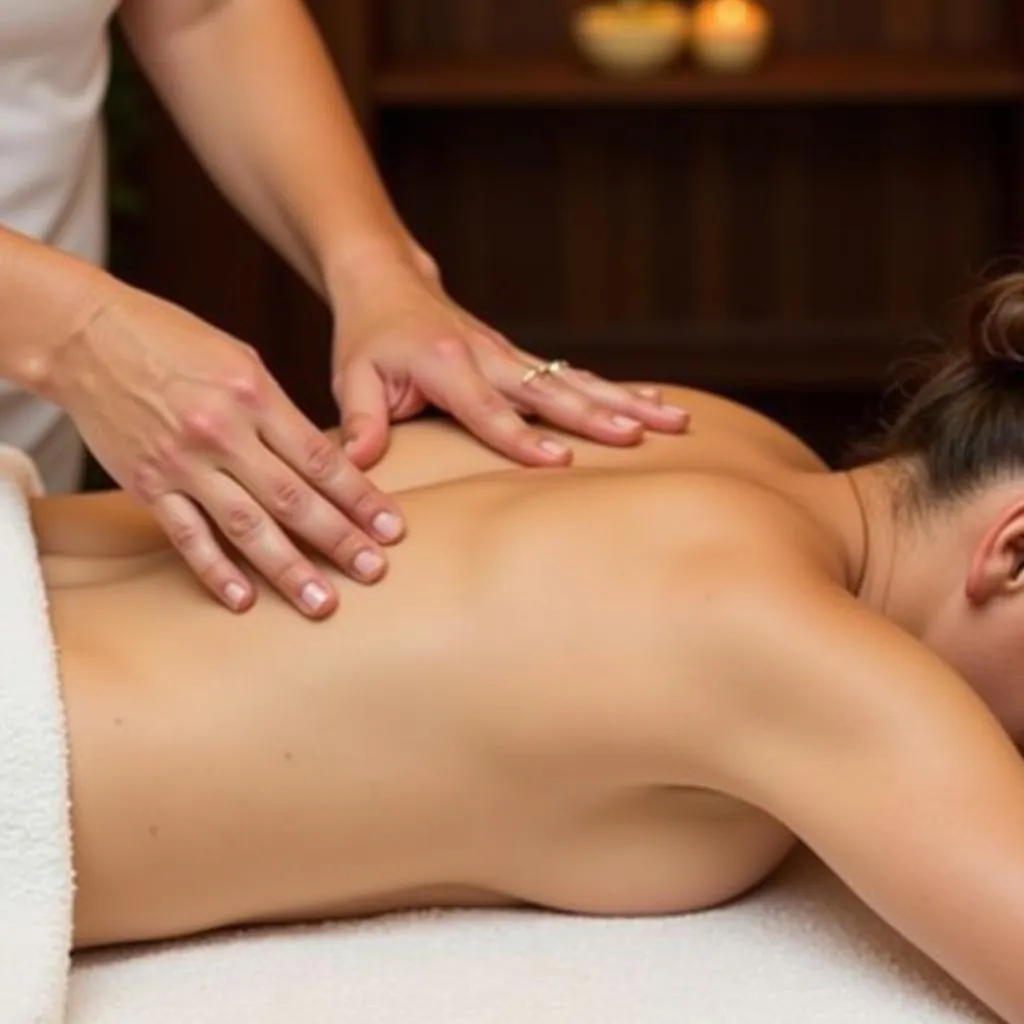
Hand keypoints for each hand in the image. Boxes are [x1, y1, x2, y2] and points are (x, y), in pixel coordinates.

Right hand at [55, 282, 404, 617]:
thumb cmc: (174, 342)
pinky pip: (187, 536)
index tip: (391, 528)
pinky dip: (216, 570)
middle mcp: (222, 432)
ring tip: (322, 601)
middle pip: (292, 497)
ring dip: (288, 567)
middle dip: (339, 538)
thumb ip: (280, 413)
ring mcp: (182, 462)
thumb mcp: (241, 361)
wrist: (87, 337)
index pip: (321, 459)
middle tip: (375, 571)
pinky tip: (244, 599)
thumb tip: (322, 463)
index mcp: (255, 396)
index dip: (360, 497)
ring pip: (246, 525)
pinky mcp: (147, 485)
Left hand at [331, 260, 688, 469]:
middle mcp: (489, 356)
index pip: (489, 409)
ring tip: (674, 420)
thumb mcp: (351, 377)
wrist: (388, 281)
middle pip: (551, 390)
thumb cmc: (368, 336)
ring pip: (577, 380)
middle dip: (598, 415)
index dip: (522, 438)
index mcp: (447, 364)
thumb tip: (358, 467)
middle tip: (641, 437)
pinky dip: (617, 389)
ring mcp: (512, 355)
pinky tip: (656, 402)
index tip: (559, 461)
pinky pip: (576, 375)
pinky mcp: (523, 358)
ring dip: (626, 401)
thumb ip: (360, 421)